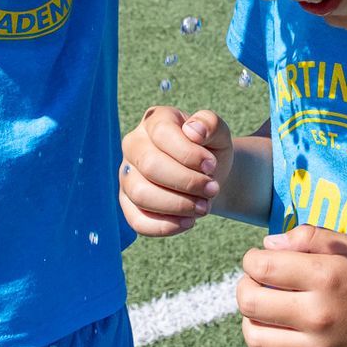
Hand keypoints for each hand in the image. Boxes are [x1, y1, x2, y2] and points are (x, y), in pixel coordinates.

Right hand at [118, 106, 232, 236]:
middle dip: (186, 182)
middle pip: (150, 166)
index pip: (162, 134)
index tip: (212, 166)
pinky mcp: (127, 203)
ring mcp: (127, 174)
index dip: (189, 154)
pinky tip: (188, 222)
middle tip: (213, 190)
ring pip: (140, 194)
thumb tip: (193, 131)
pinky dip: (164, 226)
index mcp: (155, 120)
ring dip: (177, 205)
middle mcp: (134, 144)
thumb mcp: (219, 134)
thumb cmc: (209, 151)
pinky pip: (136, 220)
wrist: (206, 177)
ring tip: (204, 207)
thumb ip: (210, 124)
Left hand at [237, 225, 346, 346]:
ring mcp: (316, 346)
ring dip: (251, 316)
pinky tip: (279, 325)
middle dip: (245, 285)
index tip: (259, 258)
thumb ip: (308, 237)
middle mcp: (318, 314)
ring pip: (254, 335)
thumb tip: (267, 245)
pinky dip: (267, 338)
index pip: (261, 267)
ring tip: (265, 305)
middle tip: (256, 280)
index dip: (251, 258)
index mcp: (327, 276)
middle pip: (250, 301)